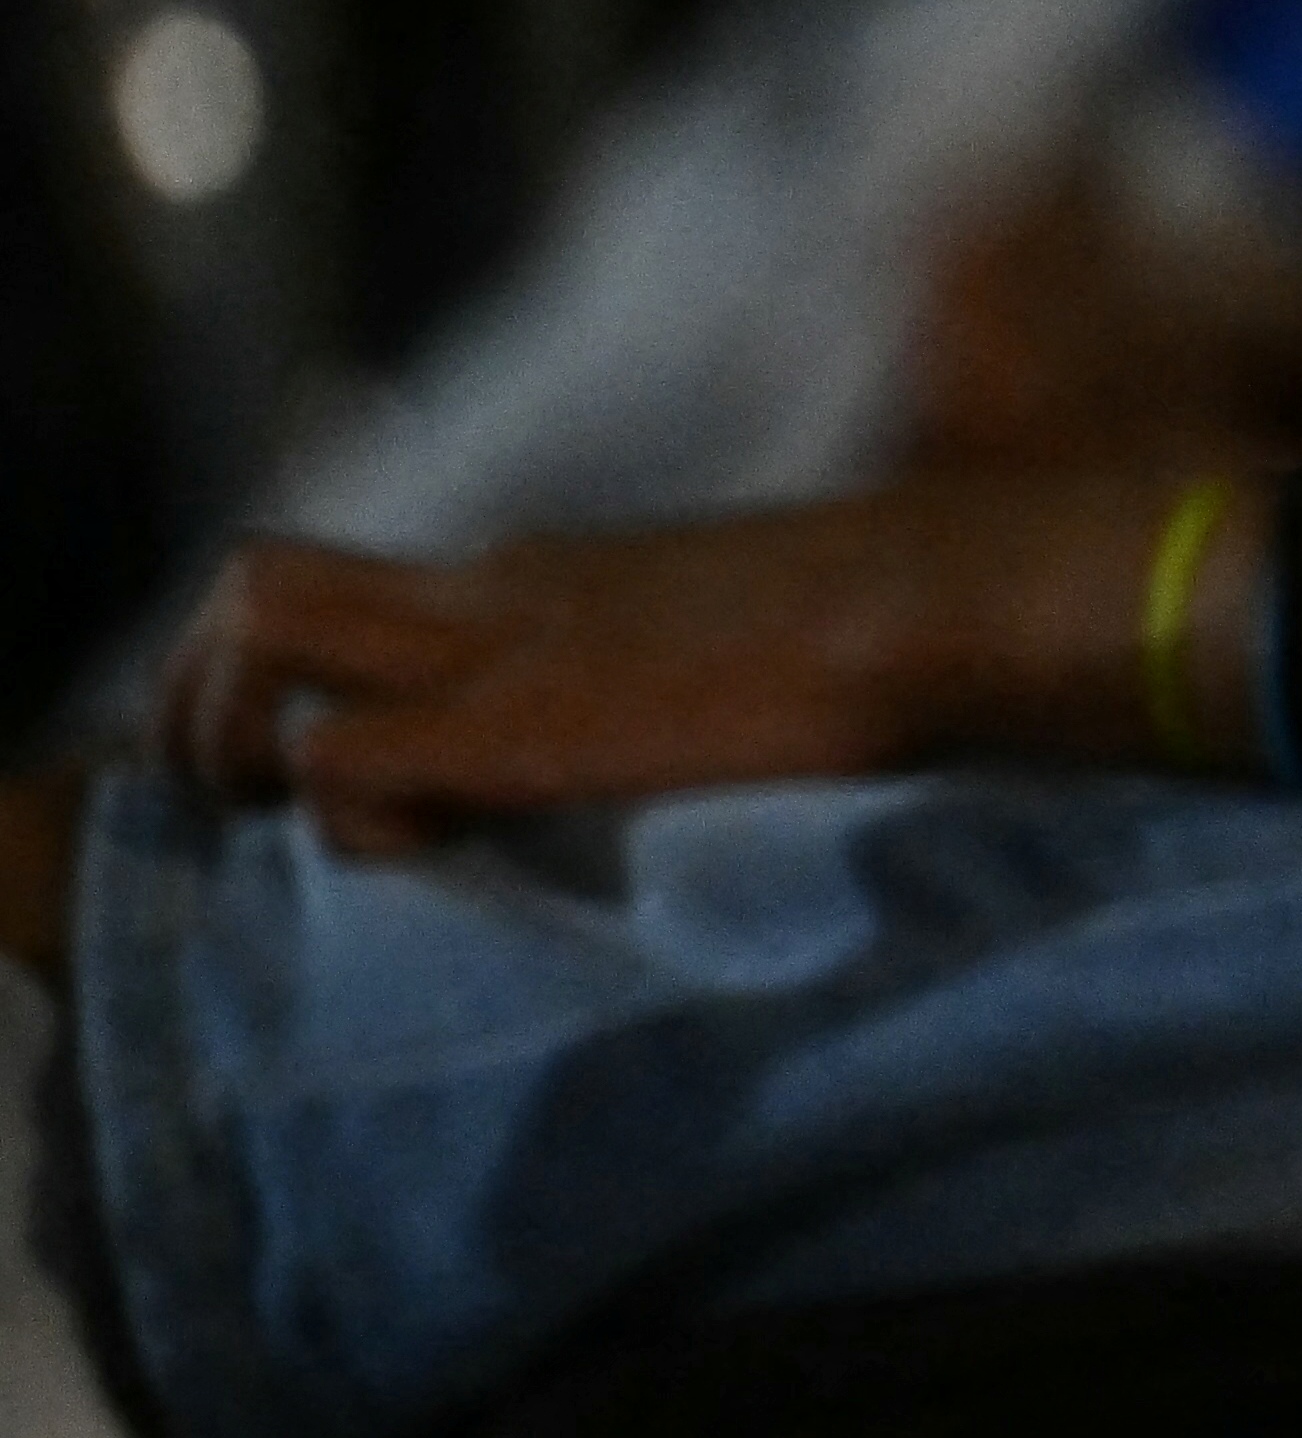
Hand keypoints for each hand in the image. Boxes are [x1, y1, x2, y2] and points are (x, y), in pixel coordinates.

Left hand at [152, 478, 1152, 853]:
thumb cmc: (912, 623)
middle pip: (256, 587)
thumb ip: (708, 664)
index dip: (309, 686)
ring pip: (249, 629)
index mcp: (551, 580)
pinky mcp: (512, 724)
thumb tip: (761, 715)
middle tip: (275, 805)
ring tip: (315, 826)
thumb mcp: (767, 639)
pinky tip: (425, 857)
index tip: (345, 776)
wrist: (950, 604)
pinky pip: (331, 758)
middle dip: (214, 700)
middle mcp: (495, 592)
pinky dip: (338, 818)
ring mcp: (496, 647)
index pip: (355, 598)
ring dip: (233, 736)